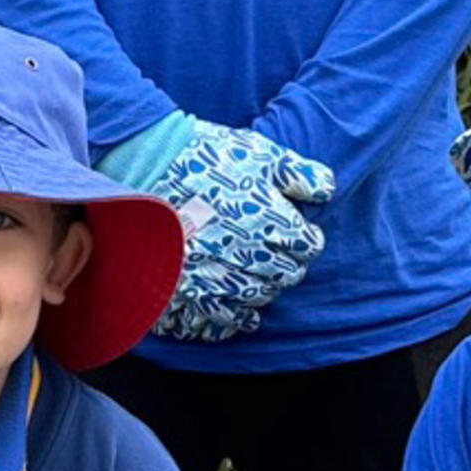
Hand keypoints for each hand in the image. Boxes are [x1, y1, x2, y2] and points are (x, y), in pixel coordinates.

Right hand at [103, 116, 337, 342]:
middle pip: (285, 276)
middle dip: (286, 265)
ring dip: (262, 289)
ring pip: (256, 299)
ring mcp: (214, 274)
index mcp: (269, 221)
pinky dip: (230, 318)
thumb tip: (326, 191)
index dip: (306, 238)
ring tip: (255, 276)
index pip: (308, 246)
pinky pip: (216, 319)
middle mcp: (246, 253)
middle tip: (274, 253)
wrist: (144, 162)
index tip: (296, 232)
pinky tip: (235, 309)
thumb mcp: (259, 151)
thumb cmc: (205, 153)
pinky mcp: (184, 287)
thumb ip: (298, 174)